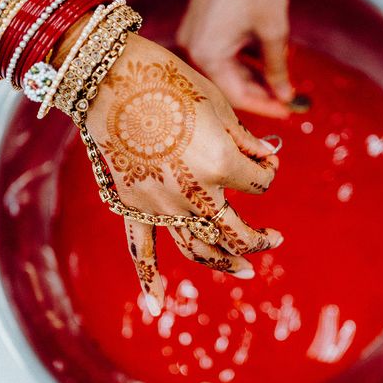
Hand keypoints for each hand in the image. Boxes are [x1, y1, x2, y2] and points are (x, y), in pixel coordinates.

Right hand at [84, 34, 283, 314]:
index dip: (267, 173)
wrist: (108, 77)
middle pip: (238, 232)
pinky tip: (157, 305)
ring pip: (199, 249)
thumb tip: (270, 159)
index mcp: (222, 166)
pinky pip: (142, 251)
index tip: (263, 160)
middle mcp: (194, 196)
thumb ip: (246, 141)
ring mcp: (161, 207)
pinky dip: (150, 280)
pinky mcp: (133, 207)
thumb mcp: (218, 104)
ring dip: (224, 262)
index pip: (262, 184)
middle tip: (275, 240)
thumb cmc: (169, 81)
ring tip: (244, 269)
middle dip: (261, 239)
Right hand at [176, 0, 292, 118]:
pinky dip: (242, 58)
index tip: (288, 112)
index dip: (265, 106)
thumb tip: (285, 95)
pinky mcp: (200, 24)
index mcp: (207, 56)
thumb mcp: (273, 30)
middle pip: (228, 84)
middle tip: (288, 99)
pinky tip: (264, 60)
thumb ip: (277, 69)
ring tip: (280, 79)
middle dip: (259, 91)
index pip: (237, 95)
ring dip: (252, 75)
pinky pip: (221, 51)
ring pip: (225, 68)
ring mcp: (194, 36)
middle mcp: (193, 50)